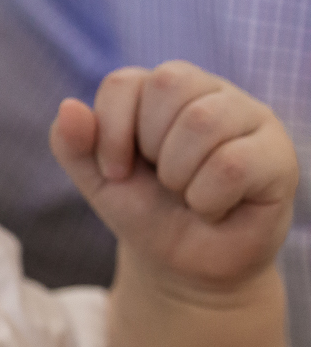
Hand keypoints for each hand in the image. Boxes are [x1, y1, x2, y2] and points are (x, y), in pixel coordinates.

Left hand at [50, 61, 297, 292]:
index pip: (125, 81)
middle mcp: (210, 92)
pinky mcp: (277, 155)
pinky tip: (214, 207)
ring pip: (203, 120)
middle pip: (168, 84)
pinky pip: (233, 164)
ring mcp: (250, 118)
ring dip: (178, 174)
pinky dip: (207, 198)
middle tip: (162, 180)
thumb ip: (72, 143)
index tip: (116, 171)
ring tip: (187, 193)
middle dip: (149, 147)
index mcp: (164, 90)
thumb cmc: (144, 211)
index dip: (110, 132)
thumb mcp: (97, 179)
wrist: (183, 265)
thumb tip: (69, 106)